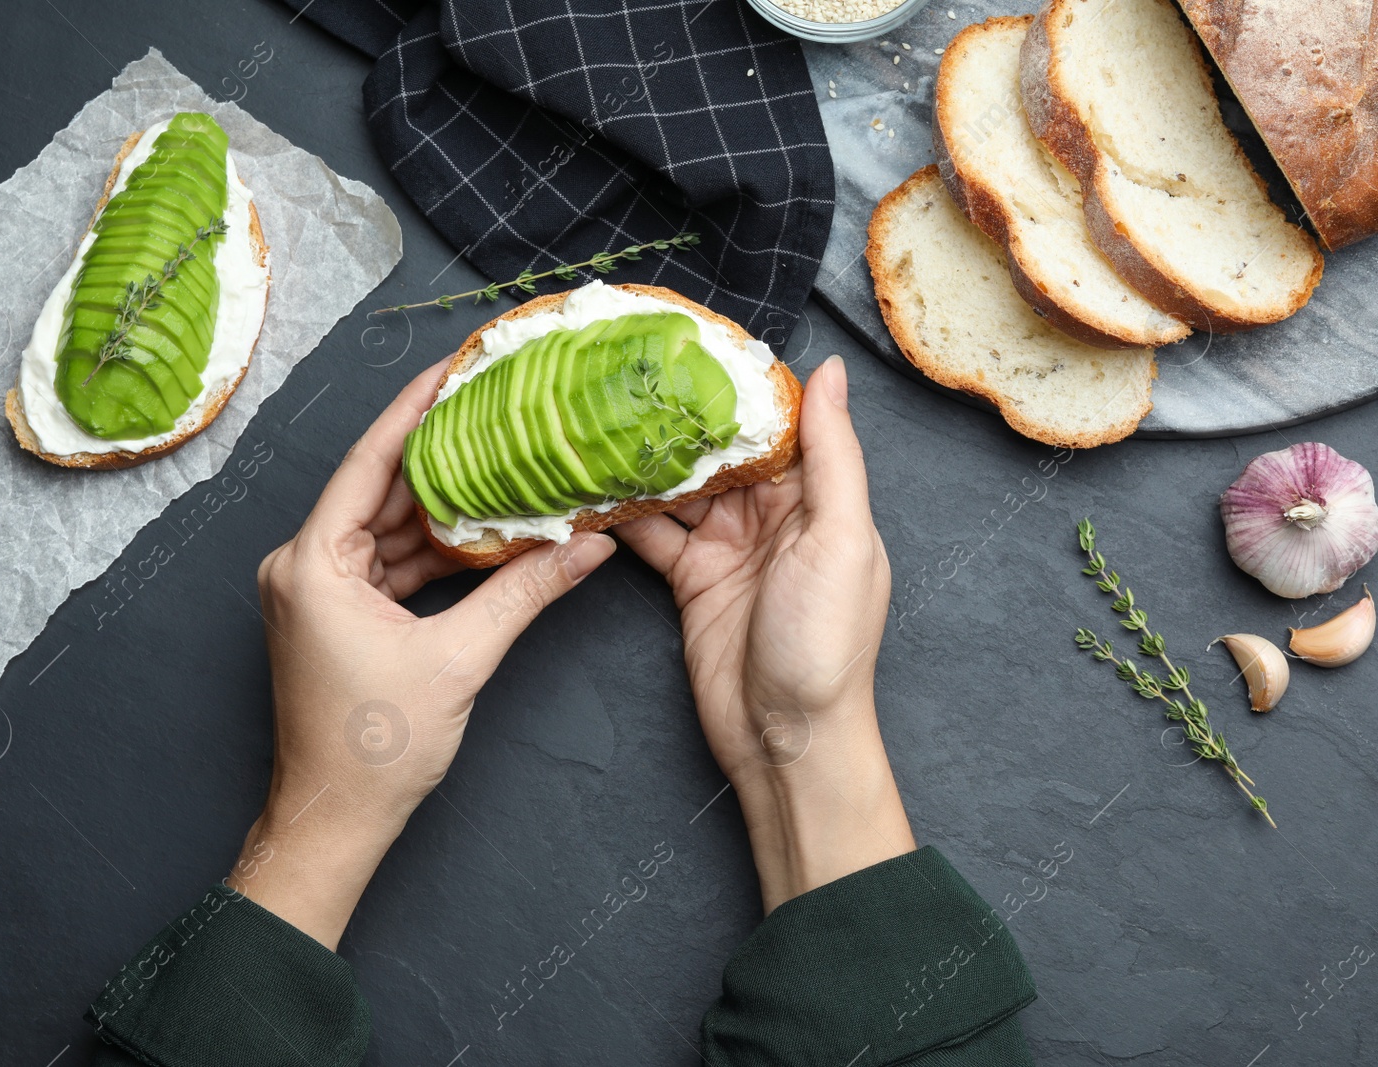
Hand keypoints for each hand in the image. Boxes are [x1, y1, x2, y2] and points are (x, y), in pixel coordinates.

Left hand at [229, 359, 615, 947]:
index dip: (415, 408)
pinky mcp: (332, 614)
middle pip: (378, 489)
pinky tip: (479, 532)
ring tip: (499, 462)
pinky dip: (429, 551)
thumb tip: (586, 547)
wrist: (334, 822)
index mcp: (312, 562)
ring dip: (439, 507)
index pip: (370, 461)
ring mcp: (313, 591)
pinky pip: (384, 562)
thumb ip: (523, 592)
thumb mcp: (460, 659)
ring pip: (385, 527)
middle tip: (492, 407)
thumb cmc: (376, 749)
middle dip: (439, 454)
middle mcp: (301, 565)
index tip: (455, 366)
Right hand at [616, 355, 914, 911]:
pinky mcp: (690, 580)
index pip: (777, 423)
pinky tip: (588, 484)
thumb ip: (832, 455)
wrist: (787, 740)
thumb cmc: (826, 645)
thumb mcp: (840, 540)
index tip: (693, 341)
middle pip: (721, 450)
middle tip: (626, 369)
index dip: (739, 383)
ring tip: (597, 415)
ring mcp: (728, 547)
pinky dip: (623, 512)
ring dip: (644, 457)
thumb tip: (829, 372)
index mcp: (818, 498)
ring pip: (680, 487)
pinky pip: (653, 533)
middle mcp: (773, 516)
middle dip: (679, 414)